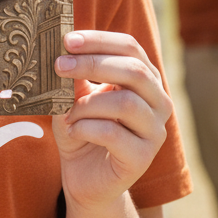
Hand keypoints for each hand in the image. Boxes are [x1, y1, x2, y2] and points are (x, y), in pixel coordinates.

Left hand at [51, 30, 170, 211]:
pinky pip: (113, 133)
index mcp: (144, 80)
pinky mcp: (143, 157)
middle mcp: (158, 102)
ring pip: (125, 103)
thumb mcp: (73, 97)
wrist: (84, 178)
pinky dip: (85, 128)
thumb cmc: (81, 130)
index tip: (68, 40)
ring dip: (86, 104)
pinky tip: (72, 132)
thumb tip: (62, 48)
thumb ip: (74, 76)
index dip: (100, 40)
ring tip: (67, 113)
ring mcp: (155, 131)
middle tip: (59, 65)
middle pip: (134, 71)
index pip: (130, 48)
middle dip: (92, 64)